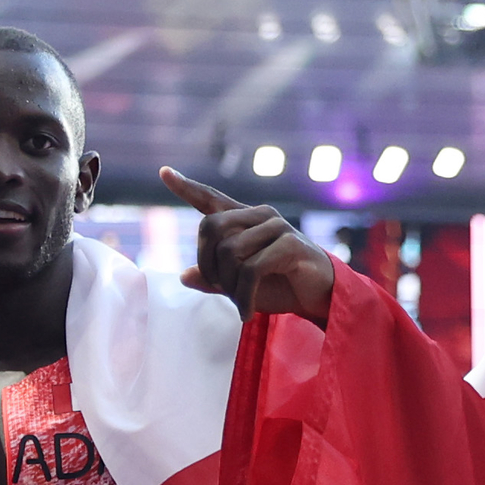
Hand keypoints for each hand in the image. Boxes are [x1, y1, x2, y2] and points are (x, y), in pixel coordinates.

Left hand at [159, 167, 337, 322]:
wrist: (321, 298)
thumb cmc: (281, 287)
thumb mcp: (241, 287)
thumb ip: (214, 281)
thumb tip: (184, 276)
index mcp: (245, 220)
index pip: (211, 199)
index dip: (186, 187)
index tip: (164, 172)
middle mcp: (260, 216)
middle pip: (210, 227)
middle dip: (207, 264)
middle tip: (218, 289)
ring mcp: (277, 226)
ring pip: (229, 251)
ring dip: (229, 286)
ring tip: (240, 304)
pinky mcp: (290, 244)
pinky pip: (252, 269)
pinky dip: (244, 296)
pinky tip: (247, 311)